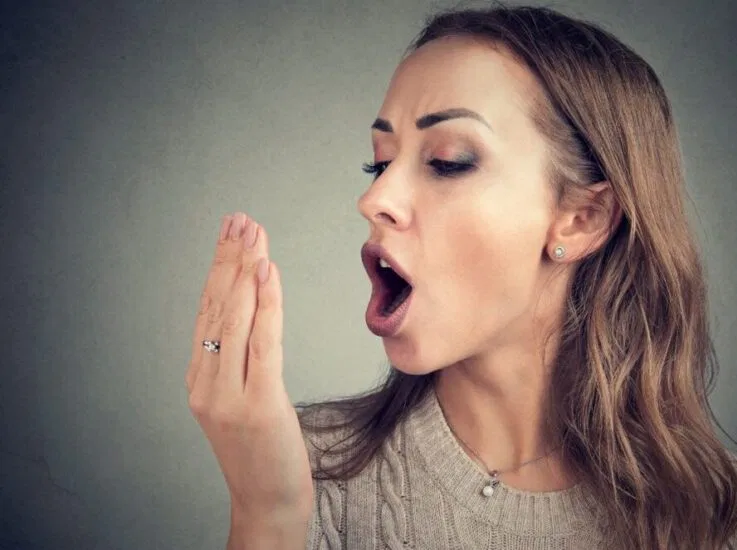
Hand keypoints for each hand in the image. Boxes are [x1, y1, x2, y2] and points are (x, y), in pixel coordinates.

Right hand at [185, 212, 312, 518]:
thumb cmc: (263, 451)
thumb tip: (256, 315)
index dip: (219, 269)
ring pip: (236, 318)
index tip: (230, 234)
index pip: (208, 311)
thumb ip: (241, 362)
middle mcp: (206, 382)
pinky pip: (262, 343)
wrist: (267, 502)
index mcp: (200, 378)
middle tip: (241, 220)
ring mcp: (227, 394)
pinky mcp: (256, 403)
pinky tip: (267, 272)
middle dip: (230, 259)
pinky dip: (266, 303)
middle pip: (218, 307)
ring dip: (246, 270)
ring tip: (254, 234)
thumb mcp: (244, 400)